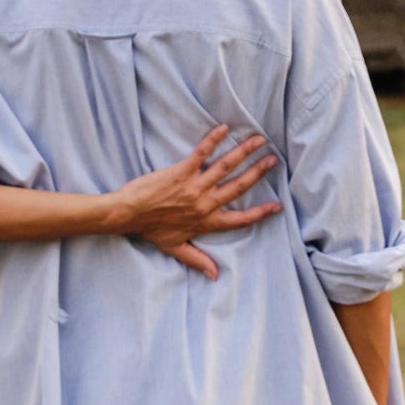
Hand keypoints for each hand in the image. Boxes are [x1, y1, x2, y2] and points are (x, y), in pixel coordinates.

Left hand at [108, 124, 280, 278]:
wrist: (128, 215)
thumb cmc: (150, 230)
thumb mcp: (175, 248)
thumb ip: (197, 260)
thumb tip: (215, 275)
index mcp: (206, 221)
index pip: (239, 219)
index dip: (260, 213)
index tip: (276, 206)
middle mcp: (205, 203)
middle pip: (239, 187)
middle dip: (258, 173)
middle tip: (273, 160)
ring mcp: (194, 186)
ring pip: (225, 167)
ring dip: (243, 152)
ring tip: (258, 140)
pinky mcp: (181, 172)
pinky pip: (201, 153)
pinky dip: (213, 140)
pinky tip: (223, 128)